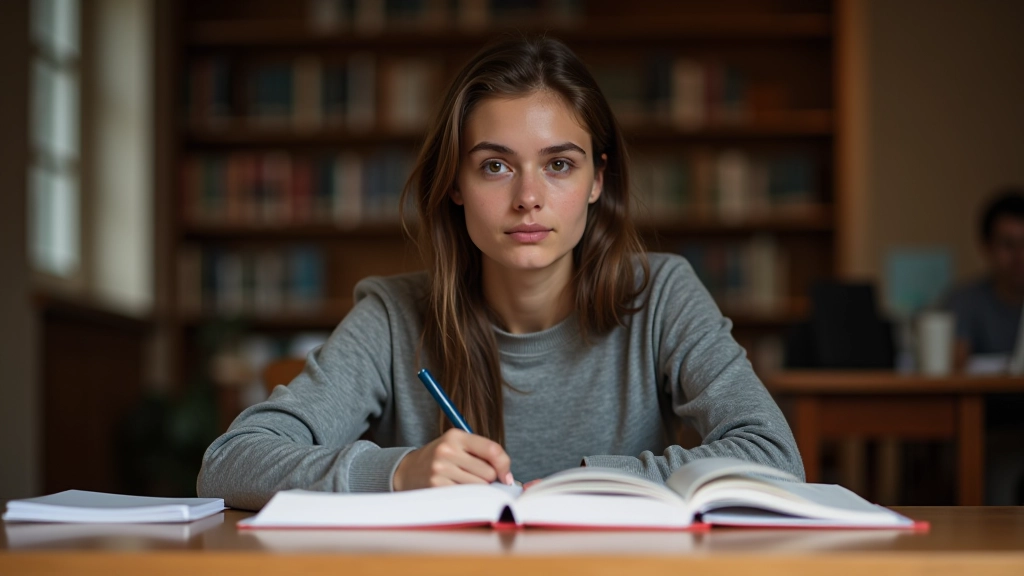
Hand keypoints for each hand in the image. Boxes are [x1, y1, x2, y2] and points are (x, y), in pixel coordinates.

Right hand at [393, 429, 513, 490]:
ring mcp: (440, 469)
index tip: (505, 476)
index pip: (493, 450)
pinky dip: (467, 498)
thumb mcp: (459, 447)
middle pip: (489, 473)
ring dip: (477, 490)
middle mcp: (447, 450)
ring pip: (479, 487)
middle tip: (475, 478)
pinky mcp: (436, 487)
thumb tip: (509, 479)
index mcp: (456, 435)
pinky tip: (457, 491)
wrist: (408, 471)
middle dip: (488, 479)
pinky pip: (466, 497)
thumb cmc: (442, 460)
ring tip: (464, 484)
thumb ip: (484, 455)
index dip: (505, 466)